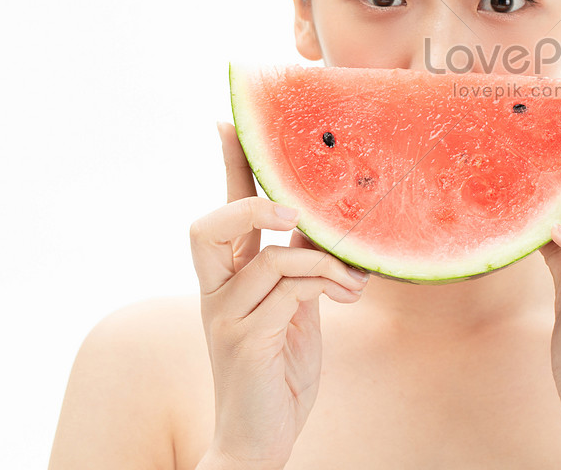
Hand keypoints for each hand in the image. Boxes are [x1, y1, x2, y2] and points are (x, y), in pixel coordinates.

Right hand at [190, 122, 370, 469]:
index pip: (224, 211)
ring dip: (321, 259)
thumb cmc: (279, 369)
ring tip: (352, 278)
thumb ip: (298, 264)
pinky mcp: (246, 339)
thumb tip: (323, 222)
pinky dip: (326, 282)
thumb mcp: (295, 307)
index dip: (227, 167)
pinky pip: (289, 288)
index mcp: (228, 279)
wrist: (261, 438)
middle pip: (208, 226)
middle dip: (248, 200)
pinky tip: (348, 295)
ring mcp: (227, 316)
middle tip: (290, 208)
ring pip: (268, 256)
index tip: (225, 121)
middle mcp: (216, 292)